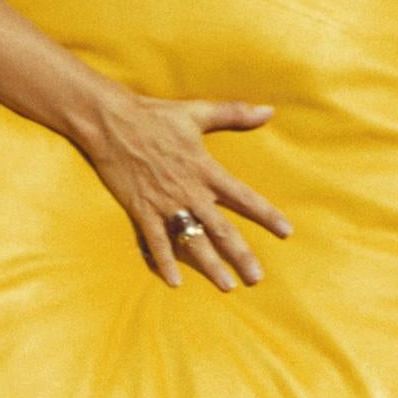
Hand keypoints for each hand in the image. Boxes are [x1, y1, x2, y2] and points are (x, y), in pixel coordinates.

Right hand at [81, 90, 291, 291]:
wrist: (111, 122)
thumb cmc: (155, 115)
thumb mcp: (198, 111)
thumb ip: (234, 114)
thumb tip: (268, 110)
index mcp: (206, 169)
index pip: (243, 197)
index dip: (266, 215)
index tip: (286, 231)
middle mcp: (190, 191)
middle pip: (222, 230)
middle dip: (241, 255)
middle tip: (256, 278)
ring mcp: (165, 203)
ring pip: (193, 241)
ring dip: (211, 265)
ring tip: (227, 286)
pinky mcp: (142, 210)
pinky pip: (156, 242)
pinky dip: (165, 262)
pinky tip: (175, 282)